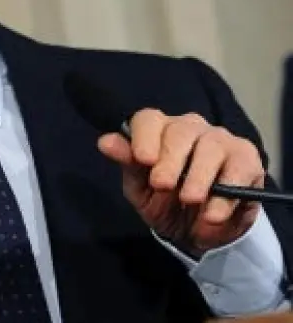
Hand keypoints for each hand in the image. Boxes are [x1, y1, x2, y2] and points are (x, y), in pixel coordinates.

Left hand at [97, 110, 264, 255]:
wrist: (198, 233)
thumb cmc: (164, 203)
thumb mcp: (140, 189)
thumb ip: (126, 163)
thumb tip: (105, 141)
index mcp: (158, 131)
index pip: (149, 119)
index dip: (144, 136)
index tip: (143, 159)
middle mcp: (190, 128)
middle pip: (180, 130)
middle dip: (170, 159)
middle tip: (162, 185)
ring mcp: (221, 140)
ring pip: (211, 146)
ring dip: (198, 176)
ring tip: (189, 200)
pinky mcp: (247, 159)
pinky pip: (238, 170)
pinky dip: (225, 194)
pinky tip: (212, 213)